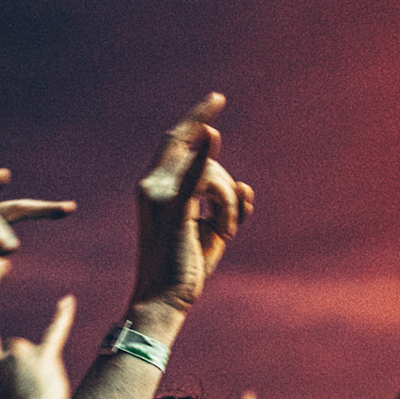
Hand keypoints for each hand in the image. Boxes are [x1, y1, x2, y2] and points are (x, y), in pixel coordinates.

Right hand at [0, 294, 76, 398]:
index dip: (0, 355)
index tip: (3, 360)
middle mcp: (2, 358)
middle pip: (14, 347)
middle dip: (24, 364)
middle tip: (29, 390)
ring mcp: (23, 356)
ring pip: (30, 347)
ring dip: (38, 362)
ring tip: (40, 386)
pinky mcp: (45, 357)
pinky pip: (55, 331)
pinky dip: (62, 316)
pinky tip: (68, 300)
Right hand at [134, 93, 253, 312]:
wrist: (165, 299)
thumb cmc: (186, 268)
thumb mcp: (212, 229)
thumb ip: (227, 204)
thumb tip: (248, 187)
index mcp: (156, 186)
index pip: (177, 141)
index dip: (196, 119)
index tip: (217, 99)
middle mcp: (151, 184)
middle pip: (203, 157)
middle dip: (225, 185)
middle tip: (230, 222)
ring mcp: (159, 195)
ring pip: (213, 174)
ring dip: (229, 203)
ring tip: (225, 232)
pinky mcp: (173, 211)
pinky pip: (193, 178)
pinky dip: (205, 157)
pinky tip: (213, 134)